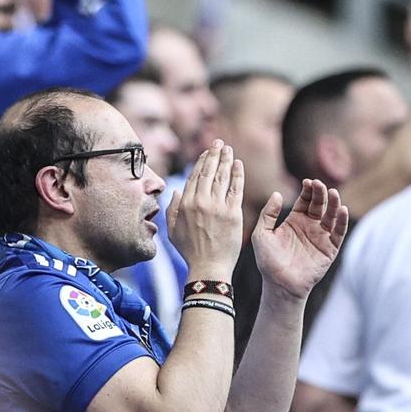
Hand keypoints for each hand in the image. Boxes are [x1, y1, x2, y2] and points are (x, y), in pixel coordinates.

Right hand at [166, 142, 245, 280]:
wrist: (208, 268)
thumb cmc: (190, 252)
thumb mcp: (172, 231)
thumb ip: (172, 210)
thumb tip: (176, 191)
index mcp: (185, 204)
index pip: (194, 176)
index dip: (201, 162)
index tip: (207, 152)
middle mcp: (201, 202)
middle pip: (208, 172)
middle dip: (214, 154)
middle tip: (219, 143)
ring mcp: (217, 207)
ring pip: (222, 177)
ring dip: (226, 160)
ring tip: (229, 149)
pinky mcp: (233, 213)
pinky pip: (236, 189)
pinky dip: (237, 175)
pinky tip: (238, 164)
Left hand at [250, 178, 347, 299]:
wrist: (279, 285)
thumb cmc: (268, 261)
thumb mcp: (262, 234)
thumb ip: (268, 214)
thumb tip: (277, 193)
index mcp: (295, 220)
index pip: (305, 199)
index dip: (308, 189)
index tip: (308, 182)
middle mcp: (310, 226)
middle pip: (319, 204)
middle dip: (321, 193)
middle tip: (319, 184)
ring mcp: (321, 237)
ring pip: (331, 216)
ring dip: (334, 204)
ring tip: (334, 194)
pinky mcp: (330, 249)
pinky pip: (339, 233)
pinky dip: (342, 222)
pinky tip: (342, 210)